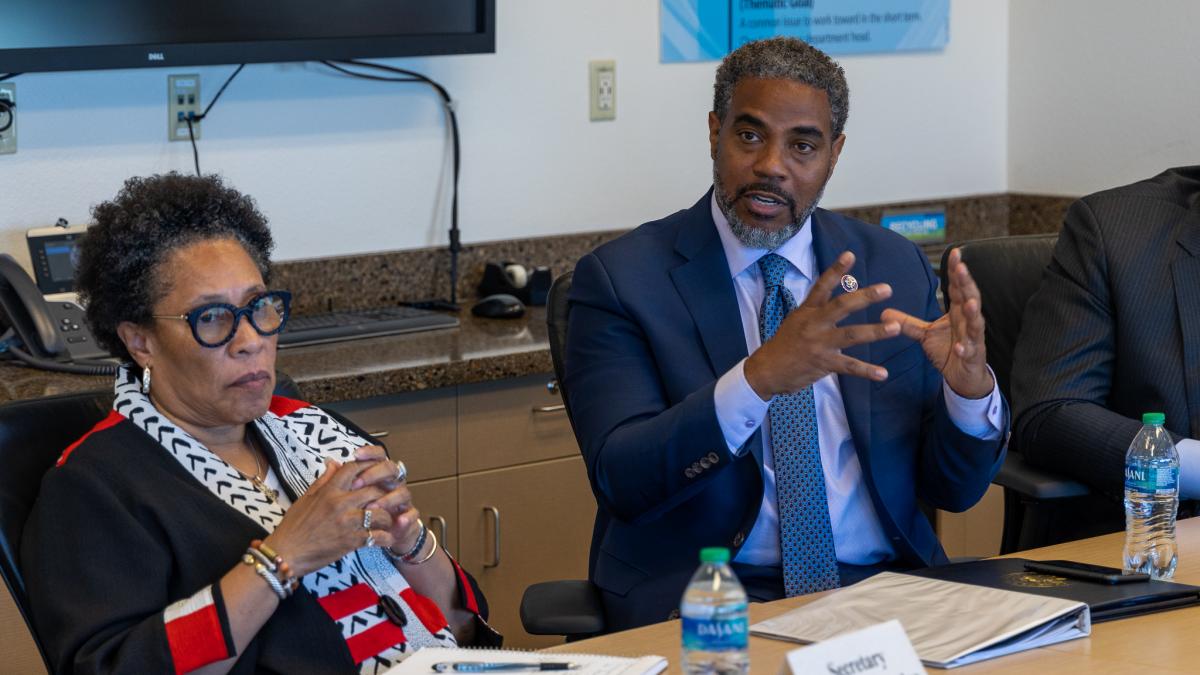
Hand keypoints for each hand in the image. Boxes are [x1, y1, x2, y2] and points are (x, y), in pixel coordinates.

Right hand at [263, 458, 395, 576]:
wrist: (286, 554)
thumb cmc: (293, 527)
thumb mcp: (305, 498)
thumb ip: (323, 480)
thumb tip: (334, 462)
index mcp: (328, 491)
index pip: (353, 469)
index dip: (369, 466)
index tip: (377, 471)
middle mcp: (339, 503)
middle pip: (374, 489)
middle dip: (384, 494)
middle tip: (388, 500)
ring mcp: (346, 522)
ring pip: (380, 512)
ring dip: (387, 517)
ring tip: (387, 521)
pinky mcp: (350, 541)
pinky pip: (377, 536)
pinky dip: (386, 538)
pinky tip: (385, 539)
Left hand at [351, 446, 424, 556]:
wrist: (382, 535)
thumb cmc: (363, 513)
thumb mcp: (348, 496)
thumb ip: (340, 479)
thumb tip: (330, 463)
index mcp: (378, 476)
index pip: (379, 456)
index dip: (370, 452)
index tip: (356, 454)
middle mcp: (392, 484)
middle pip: (391, 469)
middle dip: (374, 474)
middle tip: (357, 485)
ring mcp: (401, 501)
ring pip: (403, 492)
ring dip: (388, 498)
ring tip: (372, 508)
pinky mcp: (409, 517)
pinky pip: (413, 514)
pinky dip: (407, 517)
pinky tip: (398, 521)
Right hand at [744, 251, 900, 398]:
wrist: (767, 370)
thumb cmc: (785, 343)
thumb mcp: (797, 320)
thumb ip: (817, 309)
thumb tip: (840, 295)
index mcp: (808, 311)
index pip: (822, 286)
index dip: (836, 270)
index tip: (850, 255)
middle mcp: (814, 324)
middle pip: (841, 306)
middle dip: (865, 297)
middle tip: (886, 289)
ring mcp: (819, 344)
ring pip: (851, 335)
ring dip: (875, 331)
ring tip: (895, 327)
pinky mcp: (823, 363)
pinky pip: (849, 366)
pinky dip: (867, 371)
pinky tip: (883, 373)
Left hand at [880, 247, 993, 398]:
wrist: (963, 376)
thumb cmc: (949, 349)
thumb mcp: (925, 334)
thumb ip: (907, 322)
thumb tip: (883, 312)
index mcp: (958, 312)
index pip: (958, 287)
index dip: (956, 271)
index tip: (955, 253)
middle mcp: (968, 321)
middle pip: (970, 298)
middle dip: (967, 283)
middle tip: (962, 267)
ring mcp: (973, 338)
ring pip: (976, 323)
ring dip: (974, 313)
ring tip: (969, 303)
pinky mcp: (973, 356)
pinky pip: (970, 351)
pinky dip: (966, 348)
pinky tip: (961, 346)